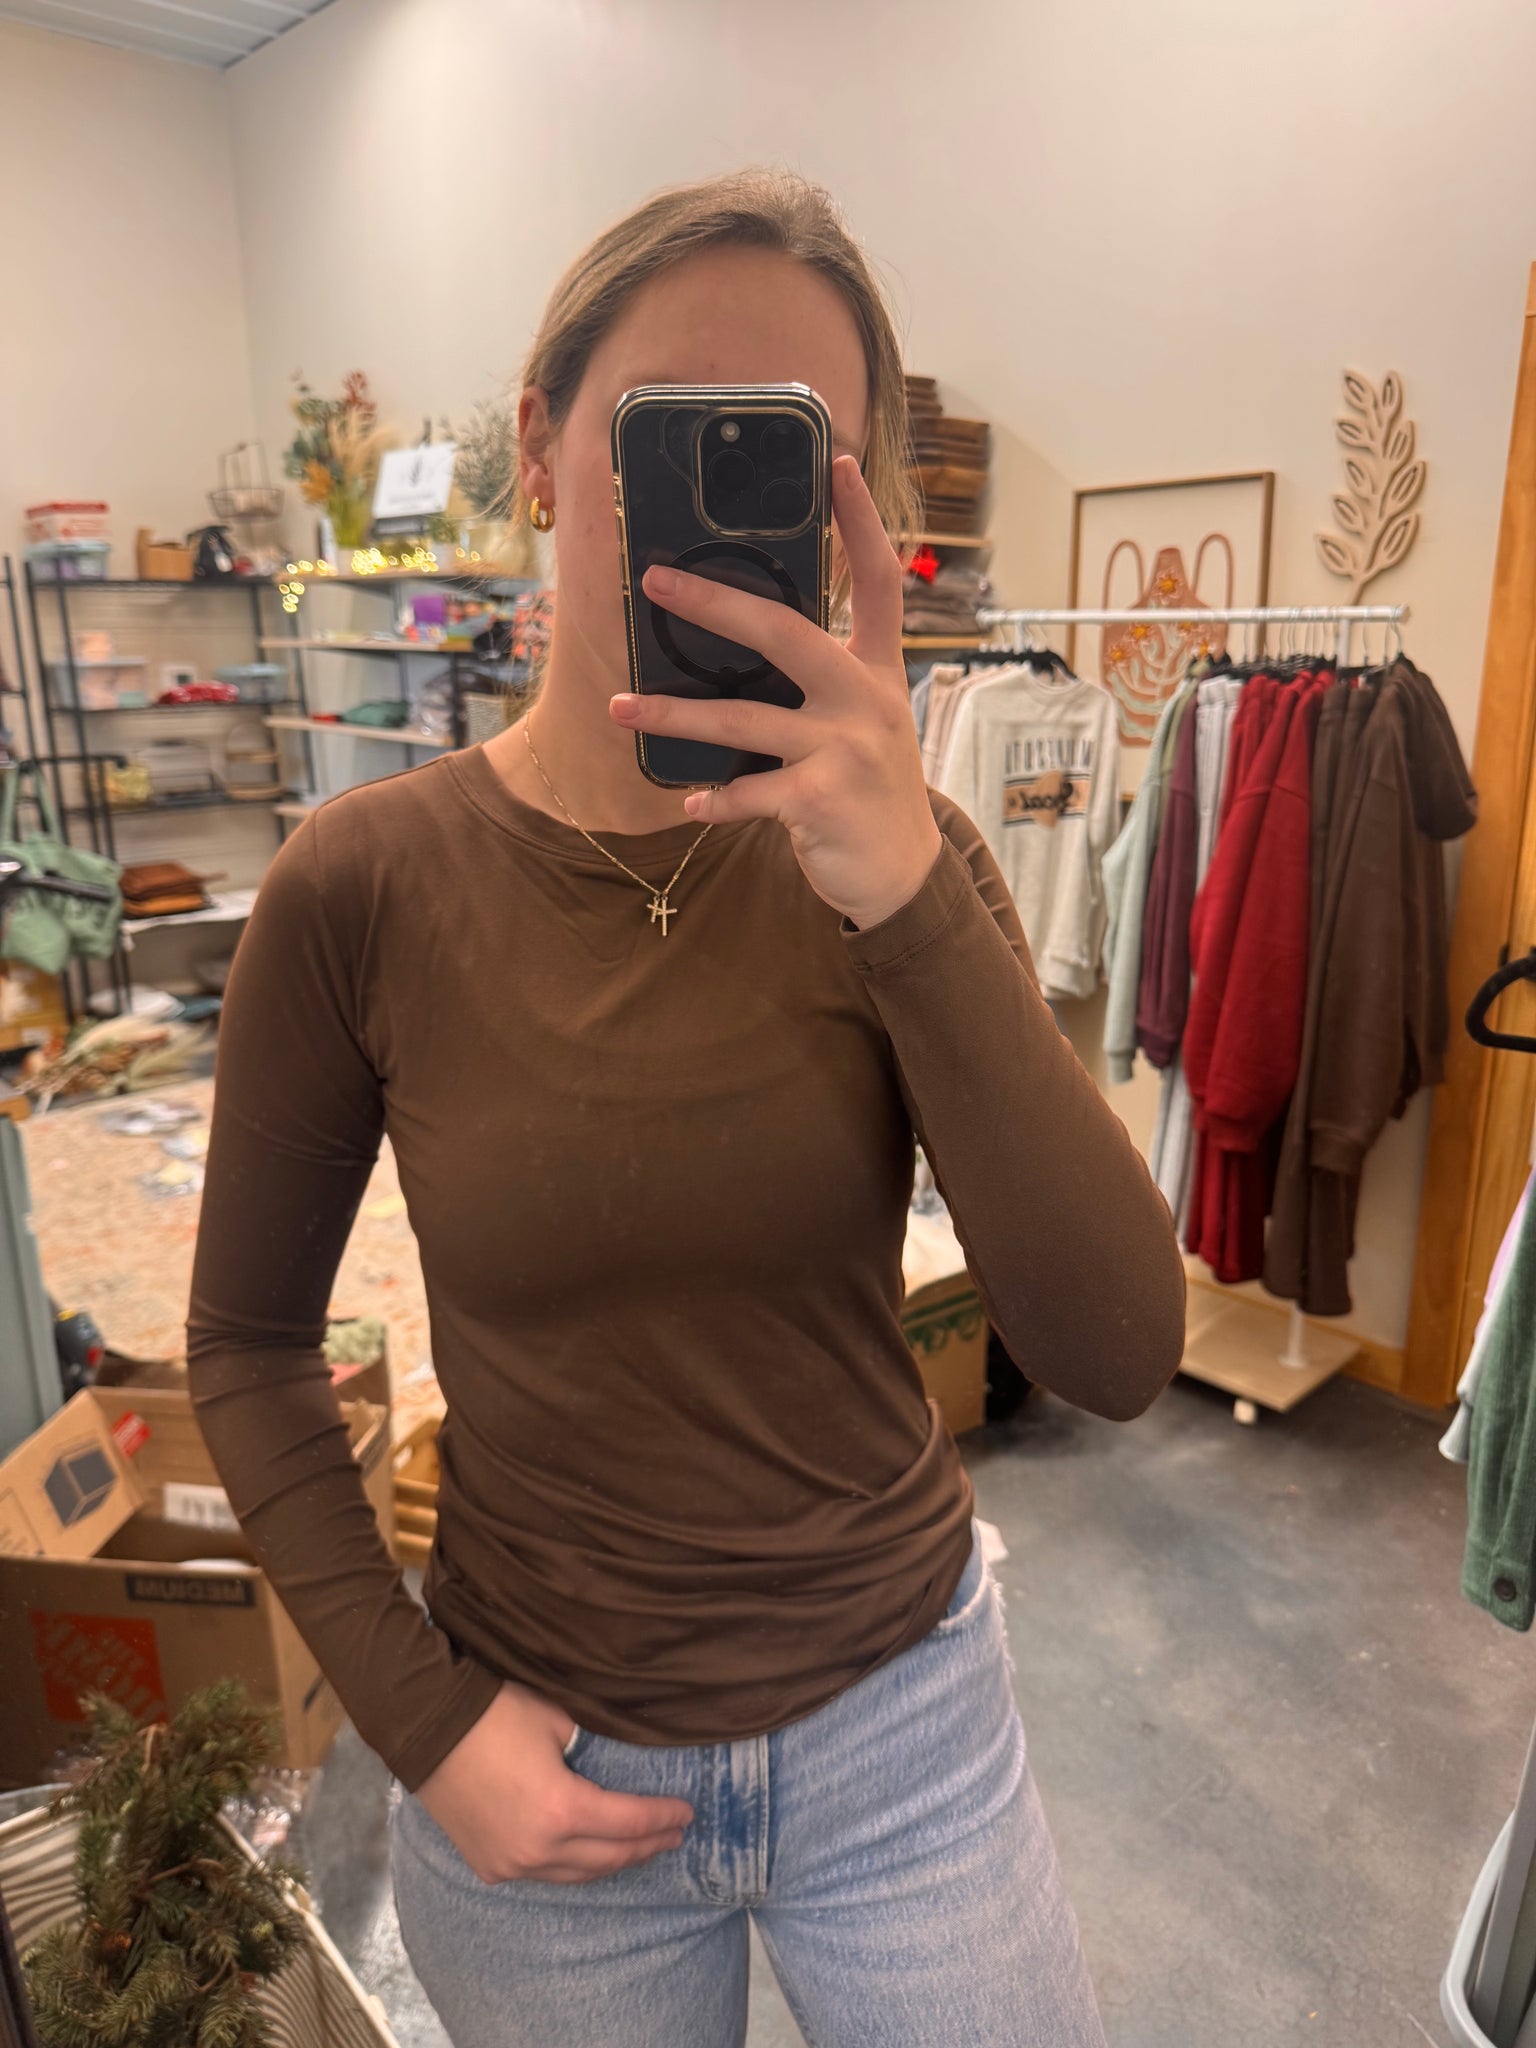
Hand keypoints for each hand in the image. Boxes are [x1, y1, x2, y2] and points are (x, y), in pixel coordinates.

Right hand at [414, 1680, 692, 1885]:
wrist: (427, 1729)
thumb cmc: (494, 1715)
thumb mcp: (557, 1721)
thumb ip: (593, 1747)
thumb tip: (620, 1758)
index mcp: (563, 1810)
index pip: (629, 1822)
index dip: (662, 1818)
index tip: (687, 1813)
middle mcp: (540, 1849)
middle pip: (609, 1856)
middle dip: (646, 1846)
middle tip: (674, 1835)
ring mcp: (512, 1864)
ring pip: (577, 1874)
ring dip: (612, 1861)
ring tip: (639, 1849)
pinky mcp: (489, 1866)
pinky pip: (543, 1875)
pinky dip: (572, 1866)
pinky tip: (586, 1855)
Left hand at [609, 454, 943, 930]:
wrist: (904, 875)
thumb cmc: (868, 791)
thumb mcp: (864, 723)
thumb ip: (821, 683)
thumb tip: (743, 644)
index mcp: (875, 670)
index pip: (877, 581)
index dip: (860, 522)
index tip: (841, 464)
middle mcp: (864, 698)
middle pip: (784, 631)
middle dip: (712, 603)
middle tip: (654, 580)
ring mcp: (845, 748)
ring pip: (742, 718)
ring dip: (673, 716)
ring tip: (618, 707)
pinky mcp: (822, 799)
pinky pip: (750, 791)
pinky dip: (716, 798)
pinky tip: (690, 801)